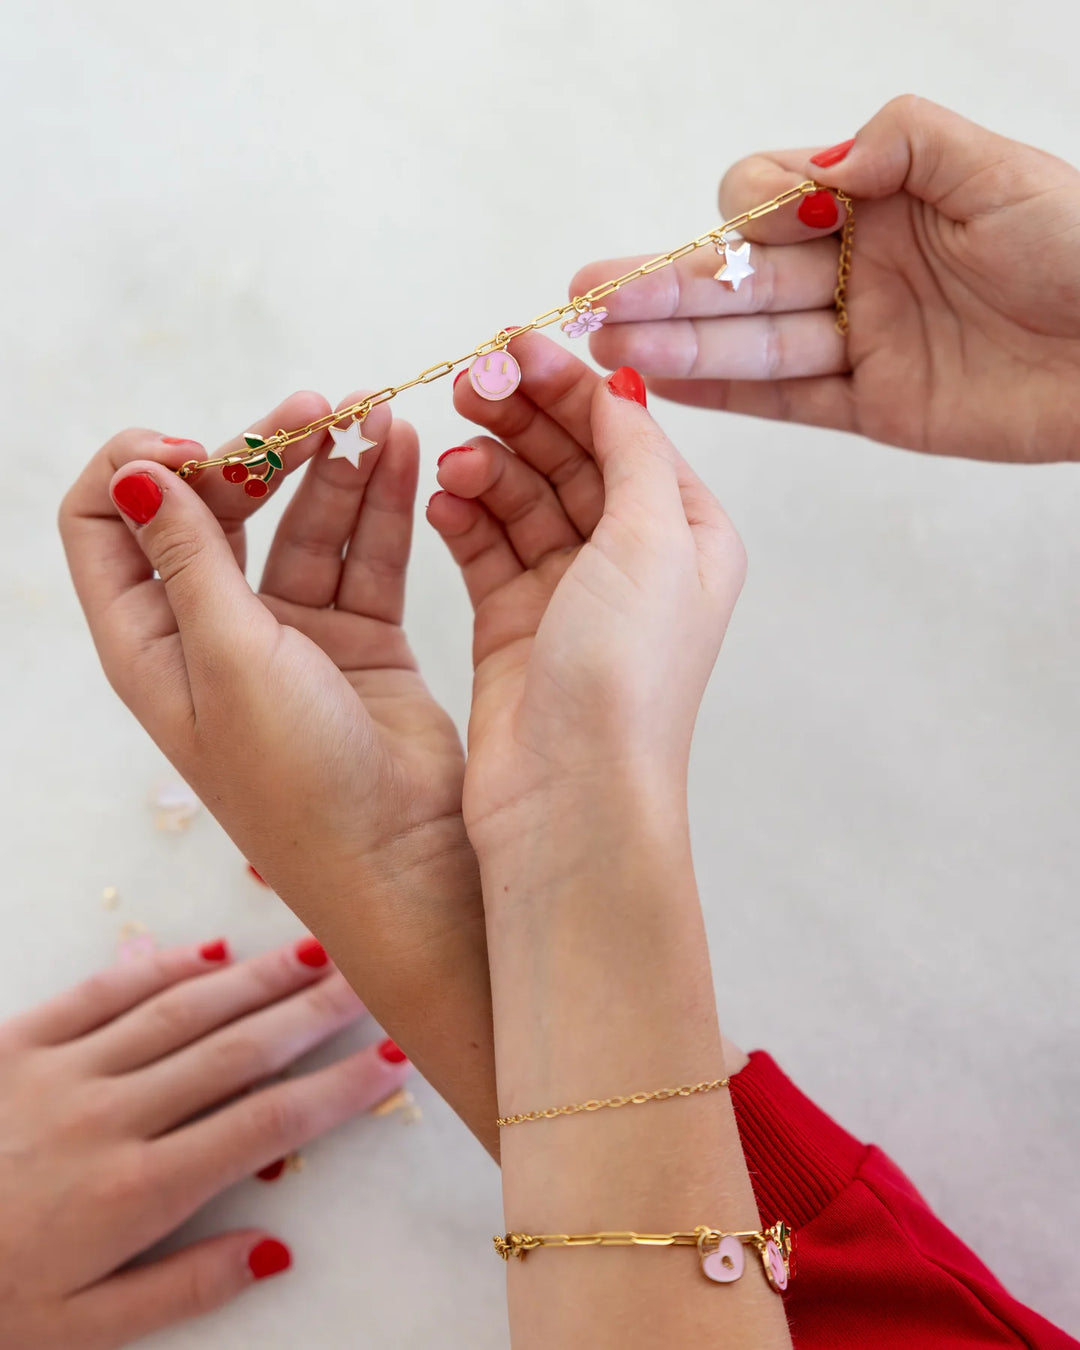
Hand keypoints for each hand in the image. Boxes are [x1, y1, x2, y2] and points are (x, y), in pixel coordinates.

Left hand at [0, 937, 408, 1348]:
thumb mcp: (78, 1333)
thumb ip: (182, 1293)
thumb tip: (275, 1249)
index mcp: (135, 1192)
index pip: (265, 1127)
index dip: (335, 1091)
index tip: (388, 1061)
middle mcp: (109, 1117)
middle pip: (236, 1052)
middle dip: (312, 1012)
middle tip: (370, 977)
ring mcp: (60, 1071)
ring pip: (180, 1011)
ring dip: (254, 979)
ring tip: (313, 951)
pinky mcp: (15, 1042)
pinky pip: (99, 993)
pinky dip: (157, 968)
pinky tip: (206, 952)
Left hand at [59, 396, 495, 1150]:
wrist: (400, 861)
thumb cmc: (298, 784)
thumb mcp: (227, 660)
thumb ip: (187, 559)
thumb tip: (132, 471)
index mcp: (151, 642)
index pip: (104, 525)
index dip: (141, 468)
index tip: (202, 449)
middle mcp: (213, 632)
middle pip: (214, 510)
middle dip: (256, 454)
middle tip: (310, 414)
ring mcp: (290, 635)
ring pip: (300, 524)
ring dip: (332, 468)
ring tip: (376, 418)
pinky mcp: (360, 639)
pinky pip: (364, 553)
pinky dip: (381, 503)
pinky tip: (401, 454)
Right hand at [427, 334, 745, 849]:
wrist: (571, 796)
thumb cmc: (626, 674)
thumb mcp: (651, 542)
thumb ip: (632, 452)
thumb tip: (619, 385)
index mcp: (686, 535)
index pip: (625, 433)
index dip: (570, 384)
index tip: (513, 342)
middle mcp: (633, 561)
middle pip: (571, 459)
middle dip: (521, 417)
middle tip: (466, 384)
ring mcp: (571, 594)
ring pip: (523, 499)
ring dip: (486, 467)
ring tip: (451, 460)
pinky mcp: (514, 625)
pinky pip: (485, 548)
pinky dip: (463, 517)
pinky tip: (439, 499)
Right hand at [571, 95, 1079, 462]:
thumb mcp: (998, 170)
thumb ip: (902, 145)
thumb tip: (818, 164)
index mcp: (878, 199)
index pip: (771, 194)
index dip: (744, 209)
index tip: (749, 222)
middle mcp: (856, 266)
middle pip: (741, 274)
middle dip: (665, 283)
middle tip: (588, 293)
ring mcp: (860, 339)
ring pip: (752, 339)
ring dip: (678, 344)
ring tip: (609, 345)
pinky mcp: (873, 405)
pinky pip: (788, 398)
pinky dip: (727, 394)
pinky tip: (665, 386)